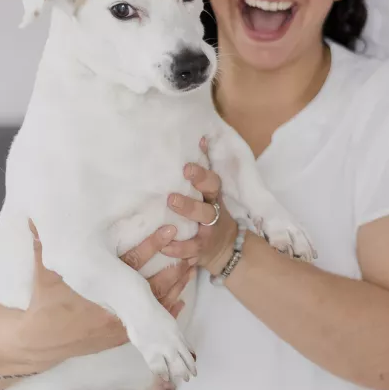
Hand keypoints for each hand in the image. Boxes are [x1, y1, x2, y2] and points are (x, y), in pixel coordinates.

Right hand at [21, 223, 191, 365]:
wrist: (38, 341)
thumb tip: (36, 216)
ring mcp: (118, 324)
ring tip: (190, 269)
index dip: (152, 245)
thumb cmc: (43, 302)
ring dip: (174, 287)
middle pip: (152, 286)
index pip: (132, 262)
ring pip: (155, 305)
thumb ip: (43, 242)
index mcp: (99, 285)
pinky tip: (180, 302)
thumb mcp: (43, 271)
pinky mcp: (118, 336)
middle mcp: (113, 307)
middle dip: (172, 268)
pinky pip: (149, 325)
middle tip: (190, 250)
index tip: (169, 231)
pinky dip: (165, 313)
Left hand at [161, 139, 239, 276]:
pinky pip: (189, 251)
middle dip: (189, 204)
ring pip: (199, 230)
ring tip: (167, 224)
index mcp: (213, 197)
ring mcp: (207, 234)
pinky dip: (177, 250)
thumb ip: (203, 170)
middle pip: (205, 209)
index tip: (186, 167)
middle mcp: (213, 215)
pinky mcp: (200, 251)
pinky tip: (164, 247)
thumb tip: (200, 138)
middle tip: (171, 198)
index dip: (201, 176)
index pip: (212, 184)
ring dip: (183, 232)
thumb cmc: (209, 211)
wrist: (224, 248)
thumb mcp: (209, 192)